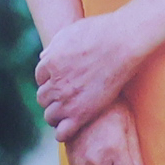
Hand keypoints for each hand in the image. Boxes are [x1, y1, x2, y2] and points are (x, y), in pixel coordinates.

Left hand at [34, 11, 142, 139]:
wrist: (123, 42)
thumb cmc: (102, 32)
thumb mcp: (70, 32)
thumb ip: (55, 46)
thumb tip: (43, 57)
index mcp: (49, 63)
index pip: (40, 78)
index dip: (51, 80)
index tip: (62, 81)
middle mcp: (54, 83)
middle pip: (43, 98)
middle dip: (52, 98)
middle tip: (66, 98)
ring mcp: (68, 99)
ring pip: (50, 115)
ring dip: (57, 114)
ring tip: (69, 115)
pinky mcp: (83, 112)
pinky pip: (63, 131)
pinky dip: (63, 132)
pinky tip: (70, 129)